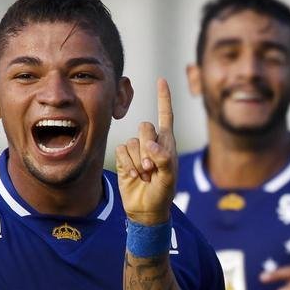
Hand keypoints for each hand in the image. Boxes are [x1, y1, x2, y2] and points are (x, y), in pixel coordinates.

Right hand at [117, 78, 176, 225]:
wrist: (145, 209)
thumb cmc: (163, 193)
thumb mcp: (169, 179)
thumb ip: (164, 160)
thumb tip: (151, 145)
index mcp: (167, 142)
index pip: (165, 115)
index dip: (163, 98)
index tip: (161, 80)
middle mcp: (151, 142)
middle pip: (144, 127)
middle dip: (147, 147)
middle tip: (152, 168)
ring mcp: (137, 150)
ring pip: (131, 142)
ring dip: (138, 161)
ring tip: (145, 175)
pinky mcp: (123, 158)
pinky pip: (121, 151)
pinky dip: (127, 165)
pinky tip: (134, 176)